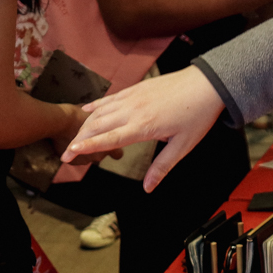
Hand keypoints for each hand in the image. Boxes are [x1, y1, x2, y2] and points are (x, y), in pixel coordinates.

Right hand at [63, 66, 224, 191]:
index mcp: (143, 126)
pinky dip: (96, 105)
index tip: (70, 154)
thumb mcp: (182, 146)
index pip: (108, 138)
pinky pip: (110, 98)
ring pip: (101, 111)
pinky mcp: (136, 89)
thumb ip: (162, 167)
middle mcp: (133, 110)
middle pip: (98, 125)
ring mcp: (133, 97)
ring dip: (84, 125)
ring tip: (74, 139)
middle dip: (79, 139)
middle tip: (66, 154)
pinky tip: (86, 111)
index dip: (87, 147)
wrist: (207, 84)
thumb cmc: (197, 115)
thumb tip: (147, 188)